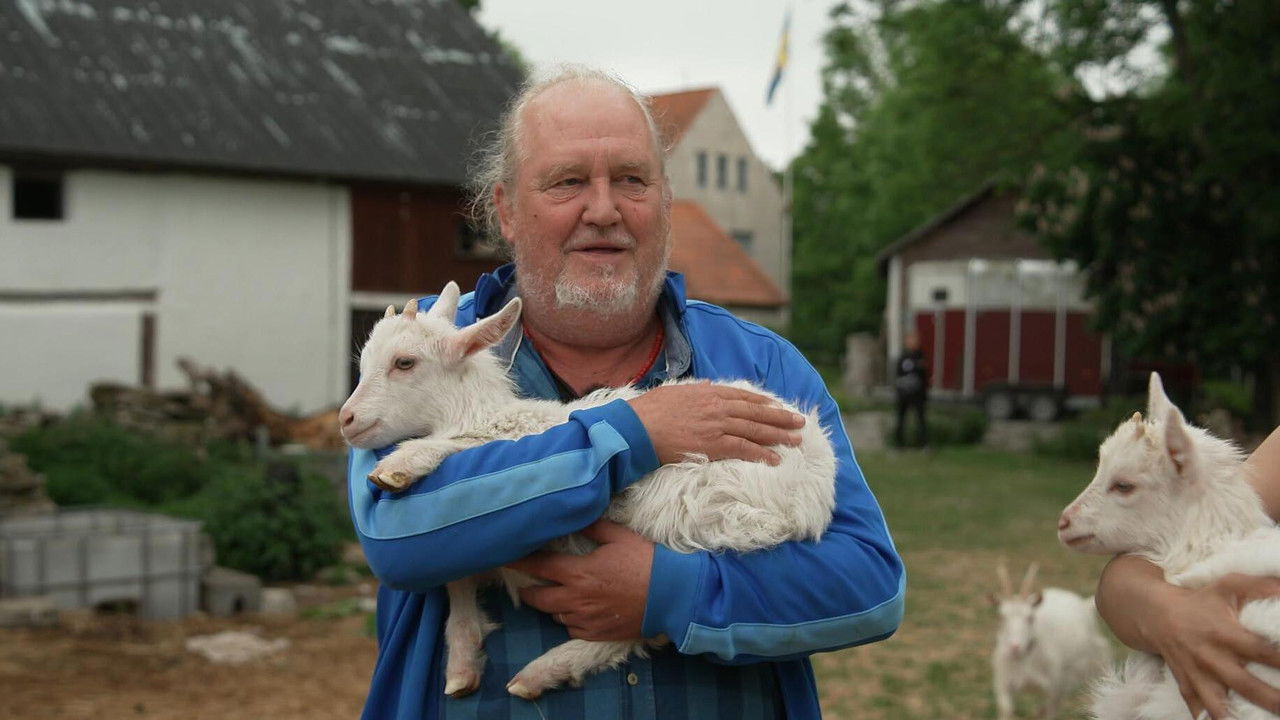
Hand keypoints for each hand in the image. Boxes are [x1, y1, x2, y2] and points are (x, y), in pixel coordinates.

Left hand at [504, 520, 652, 640]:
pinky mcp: (596, 634)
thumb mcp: (620, 536)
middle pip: (538, 598)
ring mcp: (585, 619)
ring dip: (550, 604)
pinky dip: (569, 618)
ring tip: (554, 594)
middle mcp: (576, 599)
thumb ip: (593, 527)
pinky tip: (576, 610)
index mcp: (579, 573)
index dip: (519, 563)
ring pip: (554, 614)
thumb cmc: (646, 562)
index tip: (504, 558)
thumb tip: (577, 515)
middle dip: (528, 590)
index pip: (538, 567)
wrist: (671, 596)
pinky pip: (571, 628)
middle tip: (526, 583)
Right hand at [627, 381, 804, 465]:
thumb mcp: (673, 391)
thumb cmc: (649, 411)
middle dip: (780, 417)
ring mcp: (717, 426)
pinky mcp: (712, 445)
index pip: (743, 396)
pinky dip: (761, 453)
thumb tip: (707, 386)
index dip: (763, 402)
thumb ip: (694, 390)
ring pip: (755, 430)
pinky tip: (775, 459)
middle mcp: (717, 407)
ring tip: (796, 440)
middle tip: (799, 422)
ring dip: (778, 435)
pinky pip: (743, 449)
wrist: (636, 427)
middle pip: (756, 412)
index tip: (778, 405)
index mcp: (708, 393)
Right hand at [1143, 573, 1279, 718]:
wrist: (1154, 613)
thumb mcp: (1225, 586)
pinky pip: (1195, 706)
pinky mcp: (1186, 683)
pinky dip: (1204, 717)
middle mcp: (1211, 656)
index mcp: (1224, 633)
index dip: (1279, 659)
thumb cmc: (1197, 601)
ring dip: (1231, 716)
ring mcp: (1196, 673)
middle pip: (1244, 683)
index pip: (1259, 649)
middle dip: (1269, 698)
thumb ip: (1257, 586)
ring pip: (1217, 703)